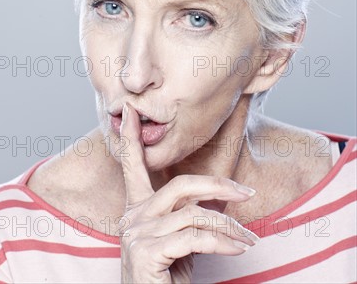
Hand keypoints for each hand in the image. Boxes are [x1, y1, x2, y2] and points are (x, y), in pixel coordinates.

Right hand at [118, 103, 258, 282]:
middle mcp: (132, 216)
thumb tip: (216, 199)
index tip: (130, 110)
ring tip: (248, 240)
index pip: (131, 165)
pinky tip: (237, 250)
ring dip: (228, 227)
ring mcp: (136, 233)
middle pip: (180, 185)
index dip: (130, 137)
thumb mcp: (178, 243)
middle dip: (217, 186)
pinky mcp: (146, 251)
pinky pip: (195, 238)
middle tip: (246, 193)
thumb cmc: (166, 279)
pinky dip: (223, 243)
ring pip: (194, 215)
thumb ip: (187, 217)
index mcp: (136, 209)